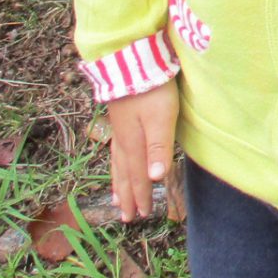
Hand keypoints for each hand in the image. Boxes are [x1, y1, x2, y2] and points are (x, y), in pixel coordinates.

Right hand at [106, 80, 177, 221]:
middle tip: (127, 217)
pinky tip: (116, 162)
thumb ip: (159, 148)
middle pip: (125, 174)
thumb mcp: (162, 118)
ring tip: (116, 199)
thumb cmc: (151, 89)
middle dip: (127, 195)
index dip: (140, 196)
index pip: (138, 176)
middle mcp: (123, 140)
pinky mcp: (119, 119)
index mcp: (135, 144)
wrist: (131, 60)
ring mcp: (119, 129)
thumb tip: (154, 179)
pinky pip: (115, 150)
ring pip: (118, 163)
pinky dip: (115, 164)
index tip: (141, 214)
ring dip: (118, 183)